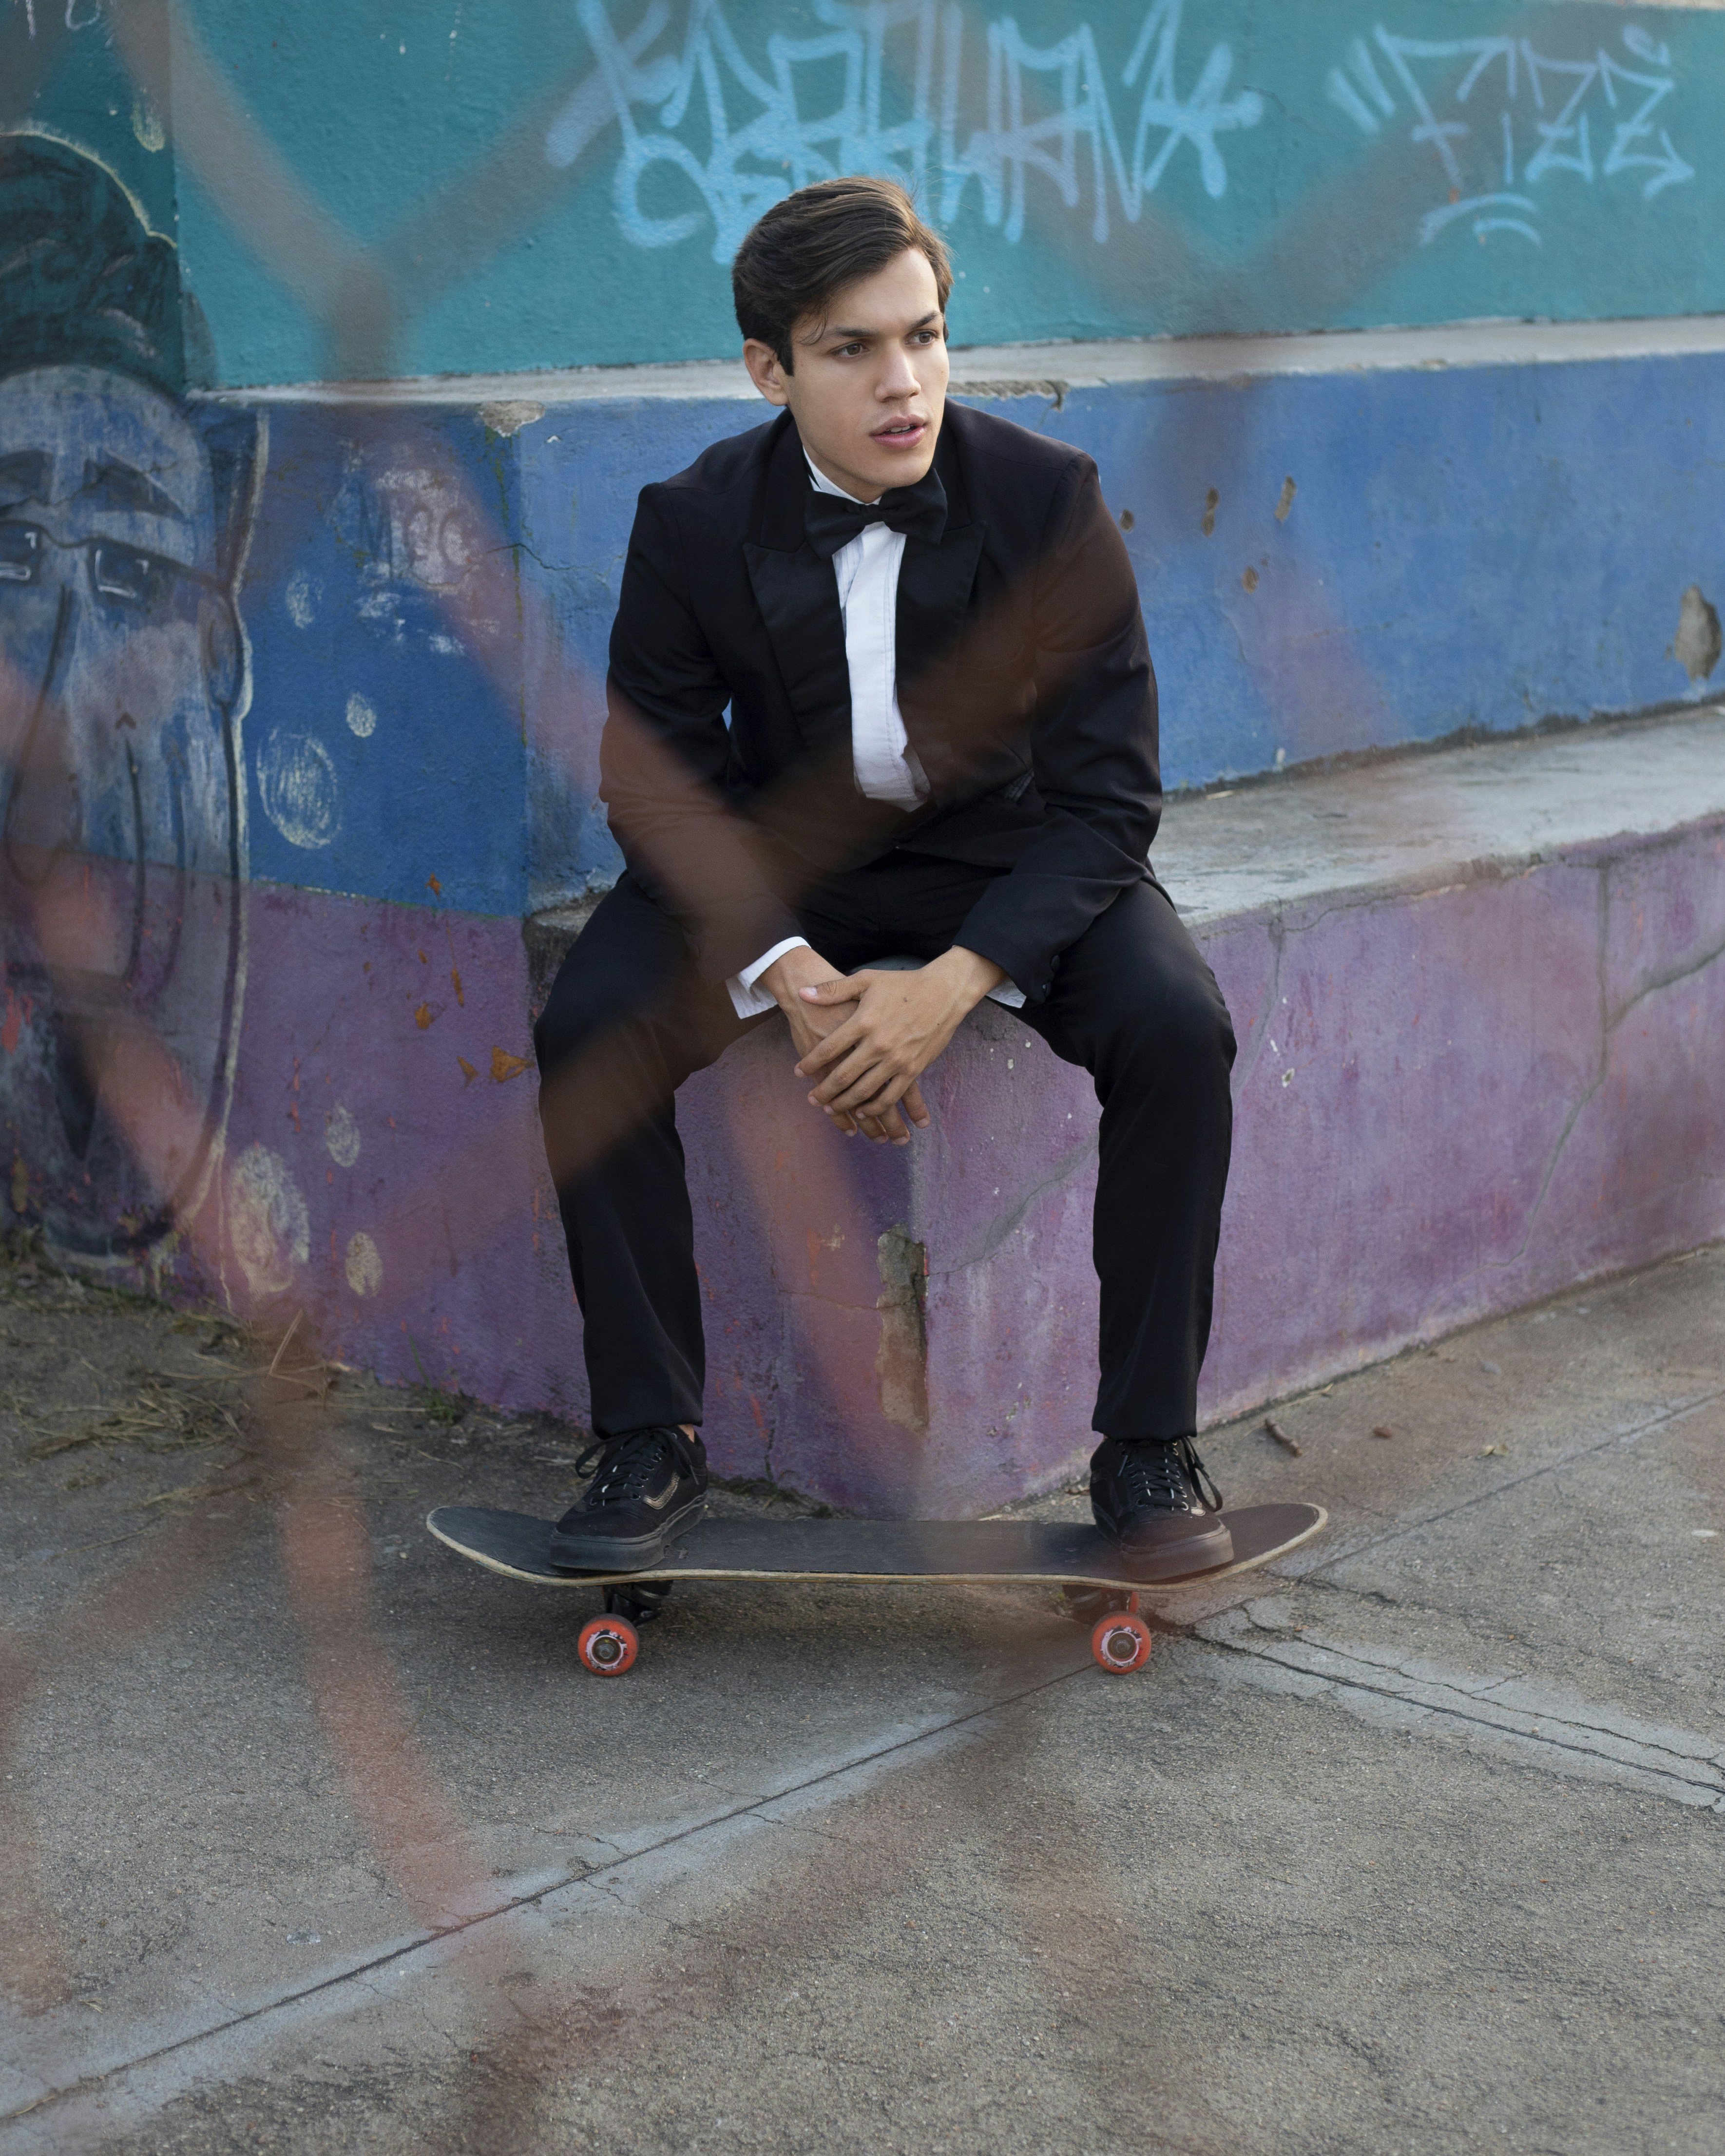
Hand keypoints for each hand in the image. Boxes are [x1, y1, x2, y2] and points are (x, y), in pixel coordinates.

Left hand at [792, 947, 1007, 1134]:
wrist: (944, 992)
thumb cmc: (903, 984)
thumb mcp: (866, 980)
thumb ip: (833, 989)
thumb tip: (802, 993)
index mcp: (862, 1022)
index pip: (828, 1049)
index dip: (810, 1063)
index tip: (798, 1072)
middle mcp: (877, 1044)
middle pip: (842, 1076)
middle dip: (823, 1091)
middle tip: (812, 1099)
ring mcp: (896, 1059)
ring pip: (864, 1091)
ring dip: (845, 1104)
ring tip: (831, 1108)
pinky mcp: (913, 1069)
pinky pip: (890, 1096)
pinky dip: (874, 1107)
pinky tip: (863, 1111)